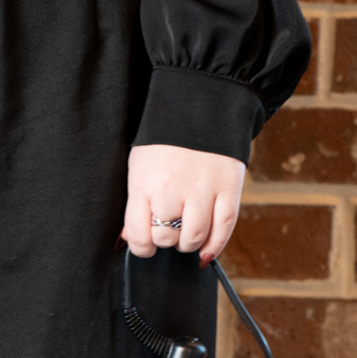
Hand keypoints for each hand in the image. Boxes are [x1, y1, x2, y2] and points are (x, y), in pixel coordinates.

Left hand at [122, 144, 245, 266]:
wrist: (200, 105)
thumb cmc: (164, 142)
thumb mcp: (139, 167)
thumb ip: (135, 204)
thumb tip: (129, 239)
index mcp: (144, 185)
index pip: (139, 235)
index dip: (142, 248)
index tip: (147, 245)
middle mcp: (171, 190)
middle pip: (166, 238)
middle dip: (166, 241)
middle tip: (170, 230)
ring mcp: (202, 189)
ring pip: (193, 237)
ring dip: (188, 244)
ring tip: (186, 234)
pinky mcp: (228, 188)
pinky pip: (223, 228)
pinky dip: (214, 246)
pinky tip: (206, 252)